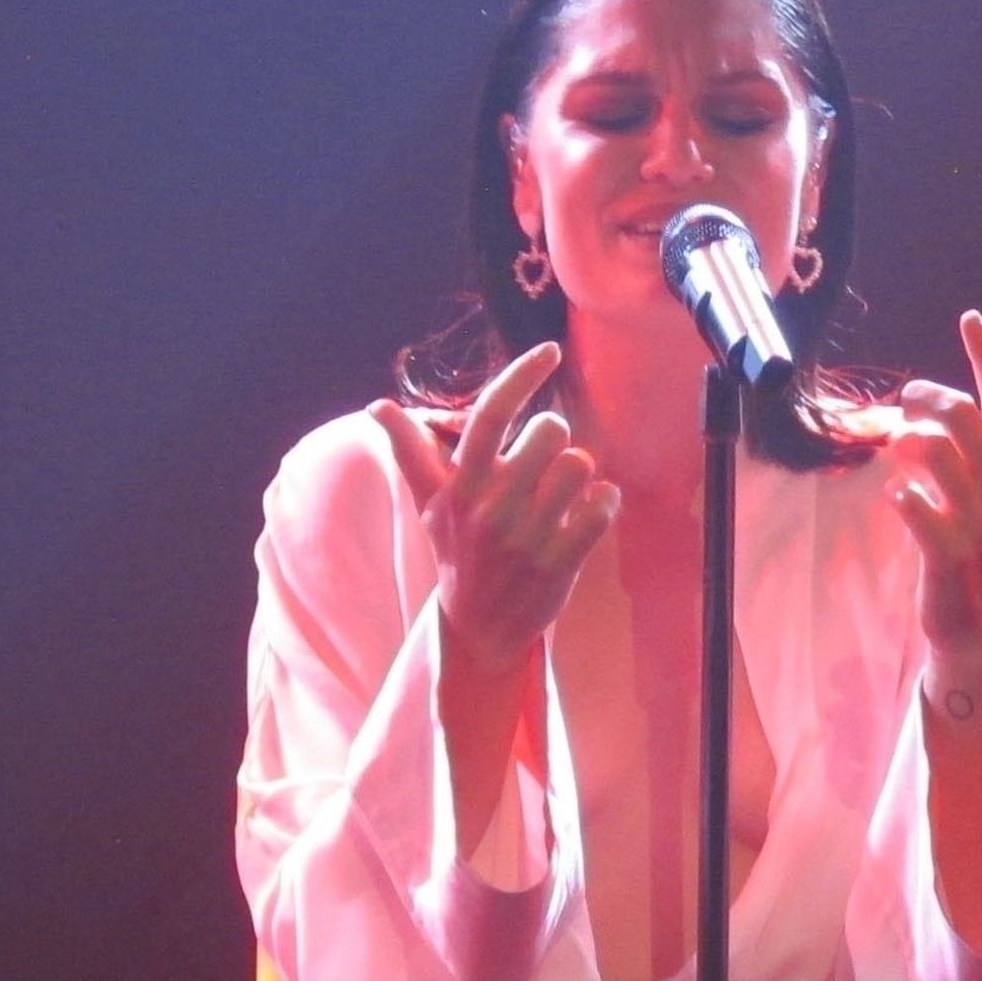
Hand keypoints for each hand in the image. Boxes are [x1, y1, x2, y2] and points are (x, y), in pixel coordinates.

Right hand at [371, 342, 618, 673]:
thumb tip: (376, 406)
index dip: (522, 375)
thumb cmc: (458, 555)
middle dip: (556, 437)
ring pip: (580, 465)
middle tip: (546, 460)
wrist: (478, 629)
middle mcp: (491, 509)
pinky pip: (602, 507)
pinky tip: (591, 510)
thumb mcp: (430, 506)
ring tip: (566, 491)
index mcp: (461, 487)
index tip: (551, 351)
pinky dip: (605, 501)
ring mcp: (527, 538)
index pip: (490, 414)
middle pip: (549, 431)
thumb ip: (411, 453)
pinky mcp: (560, 563)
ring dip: (582, 472)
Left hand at [887, 310, 981, 692]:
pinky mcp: (947, 559)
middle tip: (906, 397)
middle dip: (931, 397)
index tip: (970, 319)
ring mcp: (976, 527)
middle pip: (967, 419)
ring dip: (911, 440)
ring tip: (896, 443)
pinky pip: (920, 513)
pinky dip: (904, 497)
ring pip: (940, 457)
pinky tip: (897, 495)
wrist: (981, 629)